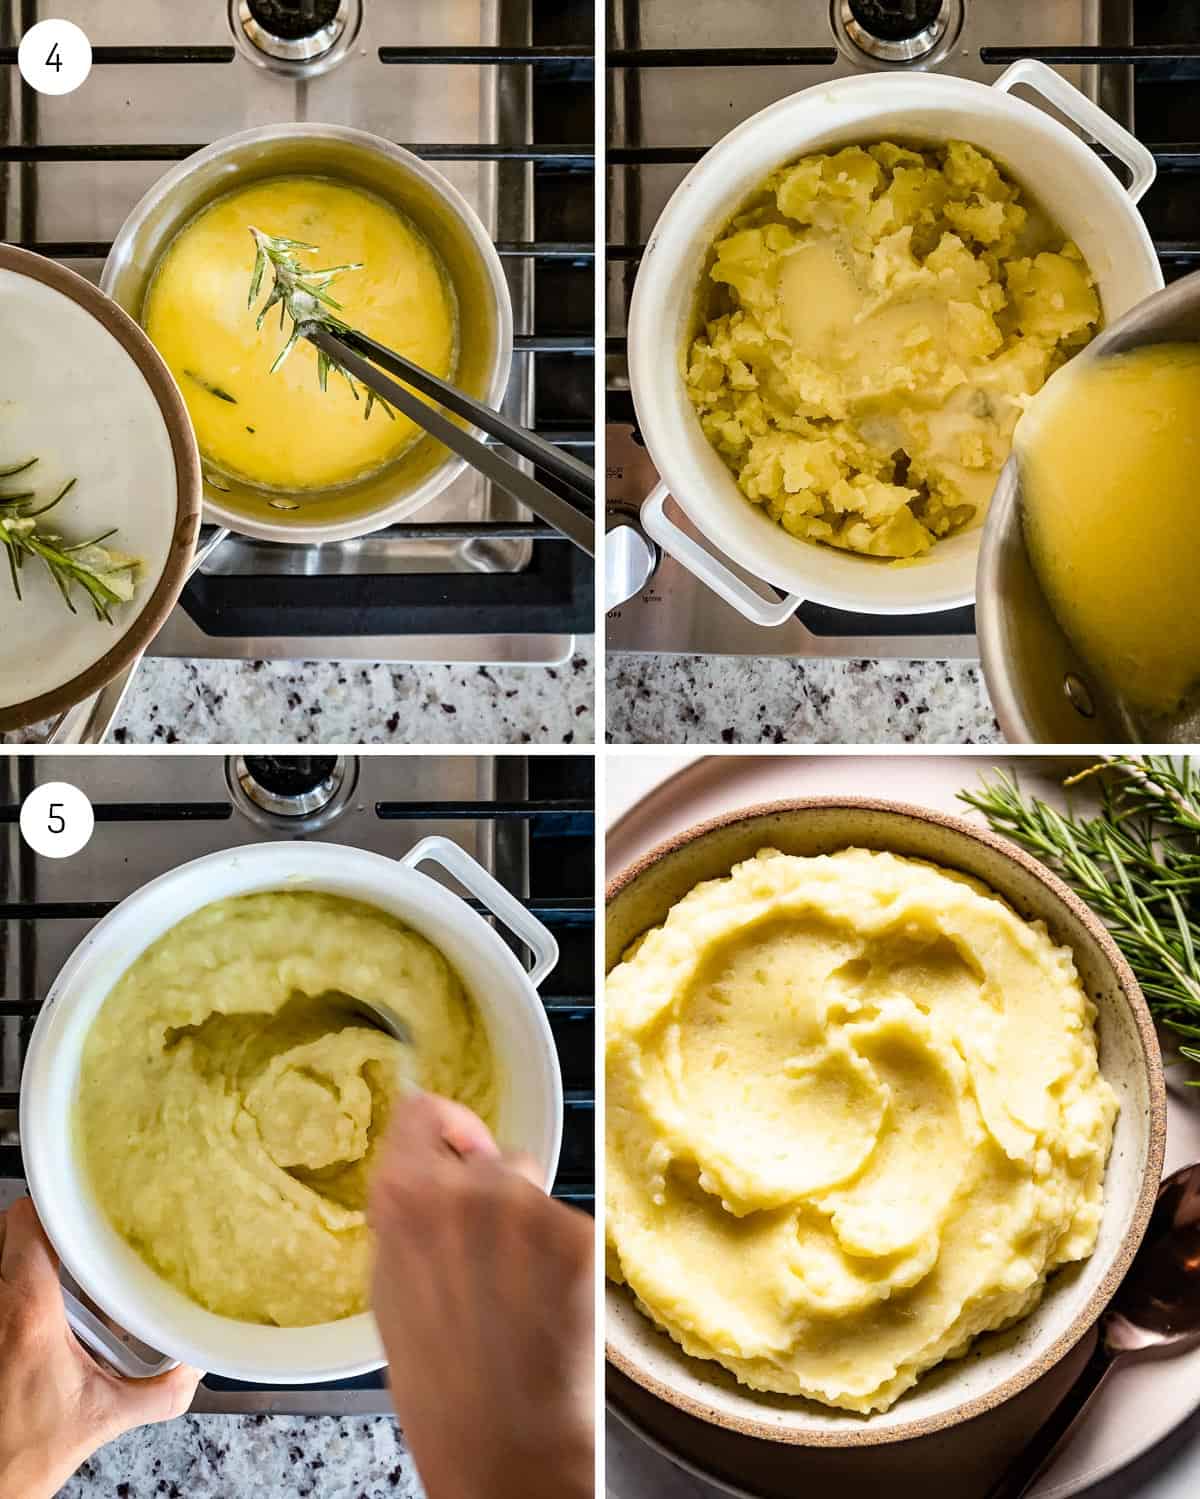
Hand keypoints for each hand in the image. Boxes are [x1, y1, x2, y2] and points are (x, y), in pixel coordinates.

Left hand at [0, 1197, 199, 1498]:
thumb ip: (162, 1391)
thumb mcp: (106, 1417)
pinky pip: (5, 1282)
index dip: (56, 1203)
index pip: (27, 1227)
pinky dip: (28, 1275)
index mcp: (29, 1315)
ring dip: (38, 1248)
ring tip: (78, 1256)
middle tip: (89, 1225)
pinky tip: (59, 1294)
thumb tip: (198, 1362)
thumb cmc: (30, 1450)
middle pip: (11, 1228)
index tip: (89, 1200)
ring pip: (5, 1254)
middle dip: (50, 1218)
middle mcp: (0, 1308)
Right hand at [369, 1094, 593, 1498]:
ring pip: (532, 1189)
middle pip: (486, 1155)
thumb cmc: (441, 1389)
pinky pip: (569, 1224)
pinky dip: (562, 1255)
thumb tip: (429, 1162)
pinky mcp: (580, 1235)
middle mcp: (469, 1188)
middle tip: (485, 1259)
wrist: (507, 1452)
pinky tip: (546, 1305)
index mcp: (405, 1198)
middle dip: (488, 1191)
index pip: (424, 1111)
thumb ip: (408, 1215)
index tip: (453, 1137)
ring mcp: (529, 1210)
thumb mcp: (389, 1290)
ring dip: (527, 1225)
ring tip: (516, 1295)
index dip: (441, 1126)